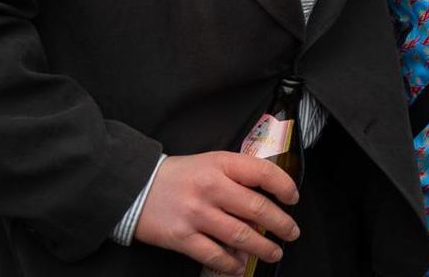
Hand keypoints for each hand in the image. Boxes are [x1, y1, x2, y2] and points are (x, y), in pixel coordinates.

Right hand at [134, 152, 299, 272]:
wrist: (135, 188)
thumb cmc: (180, 177)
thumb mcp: (211, 163)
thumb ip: (238, 177)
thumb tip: (265, 204)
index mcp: (221, 164)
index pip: (263, 173)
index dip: (284, 186)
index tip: (293, 198)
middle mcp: (211, 188)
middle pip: (257, 208)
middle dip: (281, 224)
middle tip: (291, 233)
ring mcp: (196, 214)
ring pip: (240, 235)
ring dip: (263, 247)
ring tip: (274, 252)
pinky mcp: (181, 237)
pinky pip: (214, 255)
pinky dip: (232, 263)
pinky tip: (240, 266)